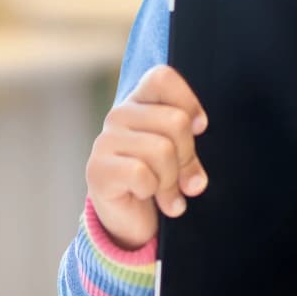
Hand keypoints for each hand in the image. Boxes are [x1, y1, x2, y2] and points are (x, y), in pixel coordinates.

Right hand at [86, 64, 209, 250]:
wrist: (130, 217)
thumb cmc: (159, 175)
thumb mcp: (180, 152)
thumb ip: (189, 146)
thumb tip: (195, 179)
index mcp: (140, 100)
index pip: (163, 78)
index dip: (189, 102)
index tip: (199, 128)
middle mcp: (119, 114)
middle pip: (176, 121)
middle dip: (188, 156)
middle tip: (184, 176)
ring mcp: (105, 141)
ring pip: (162, 150)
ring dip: (172, 180)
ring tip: (168, 192)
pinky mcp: (97, 170)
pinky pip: (142, 175)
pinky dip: (153, 191)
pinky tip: (148, 196)